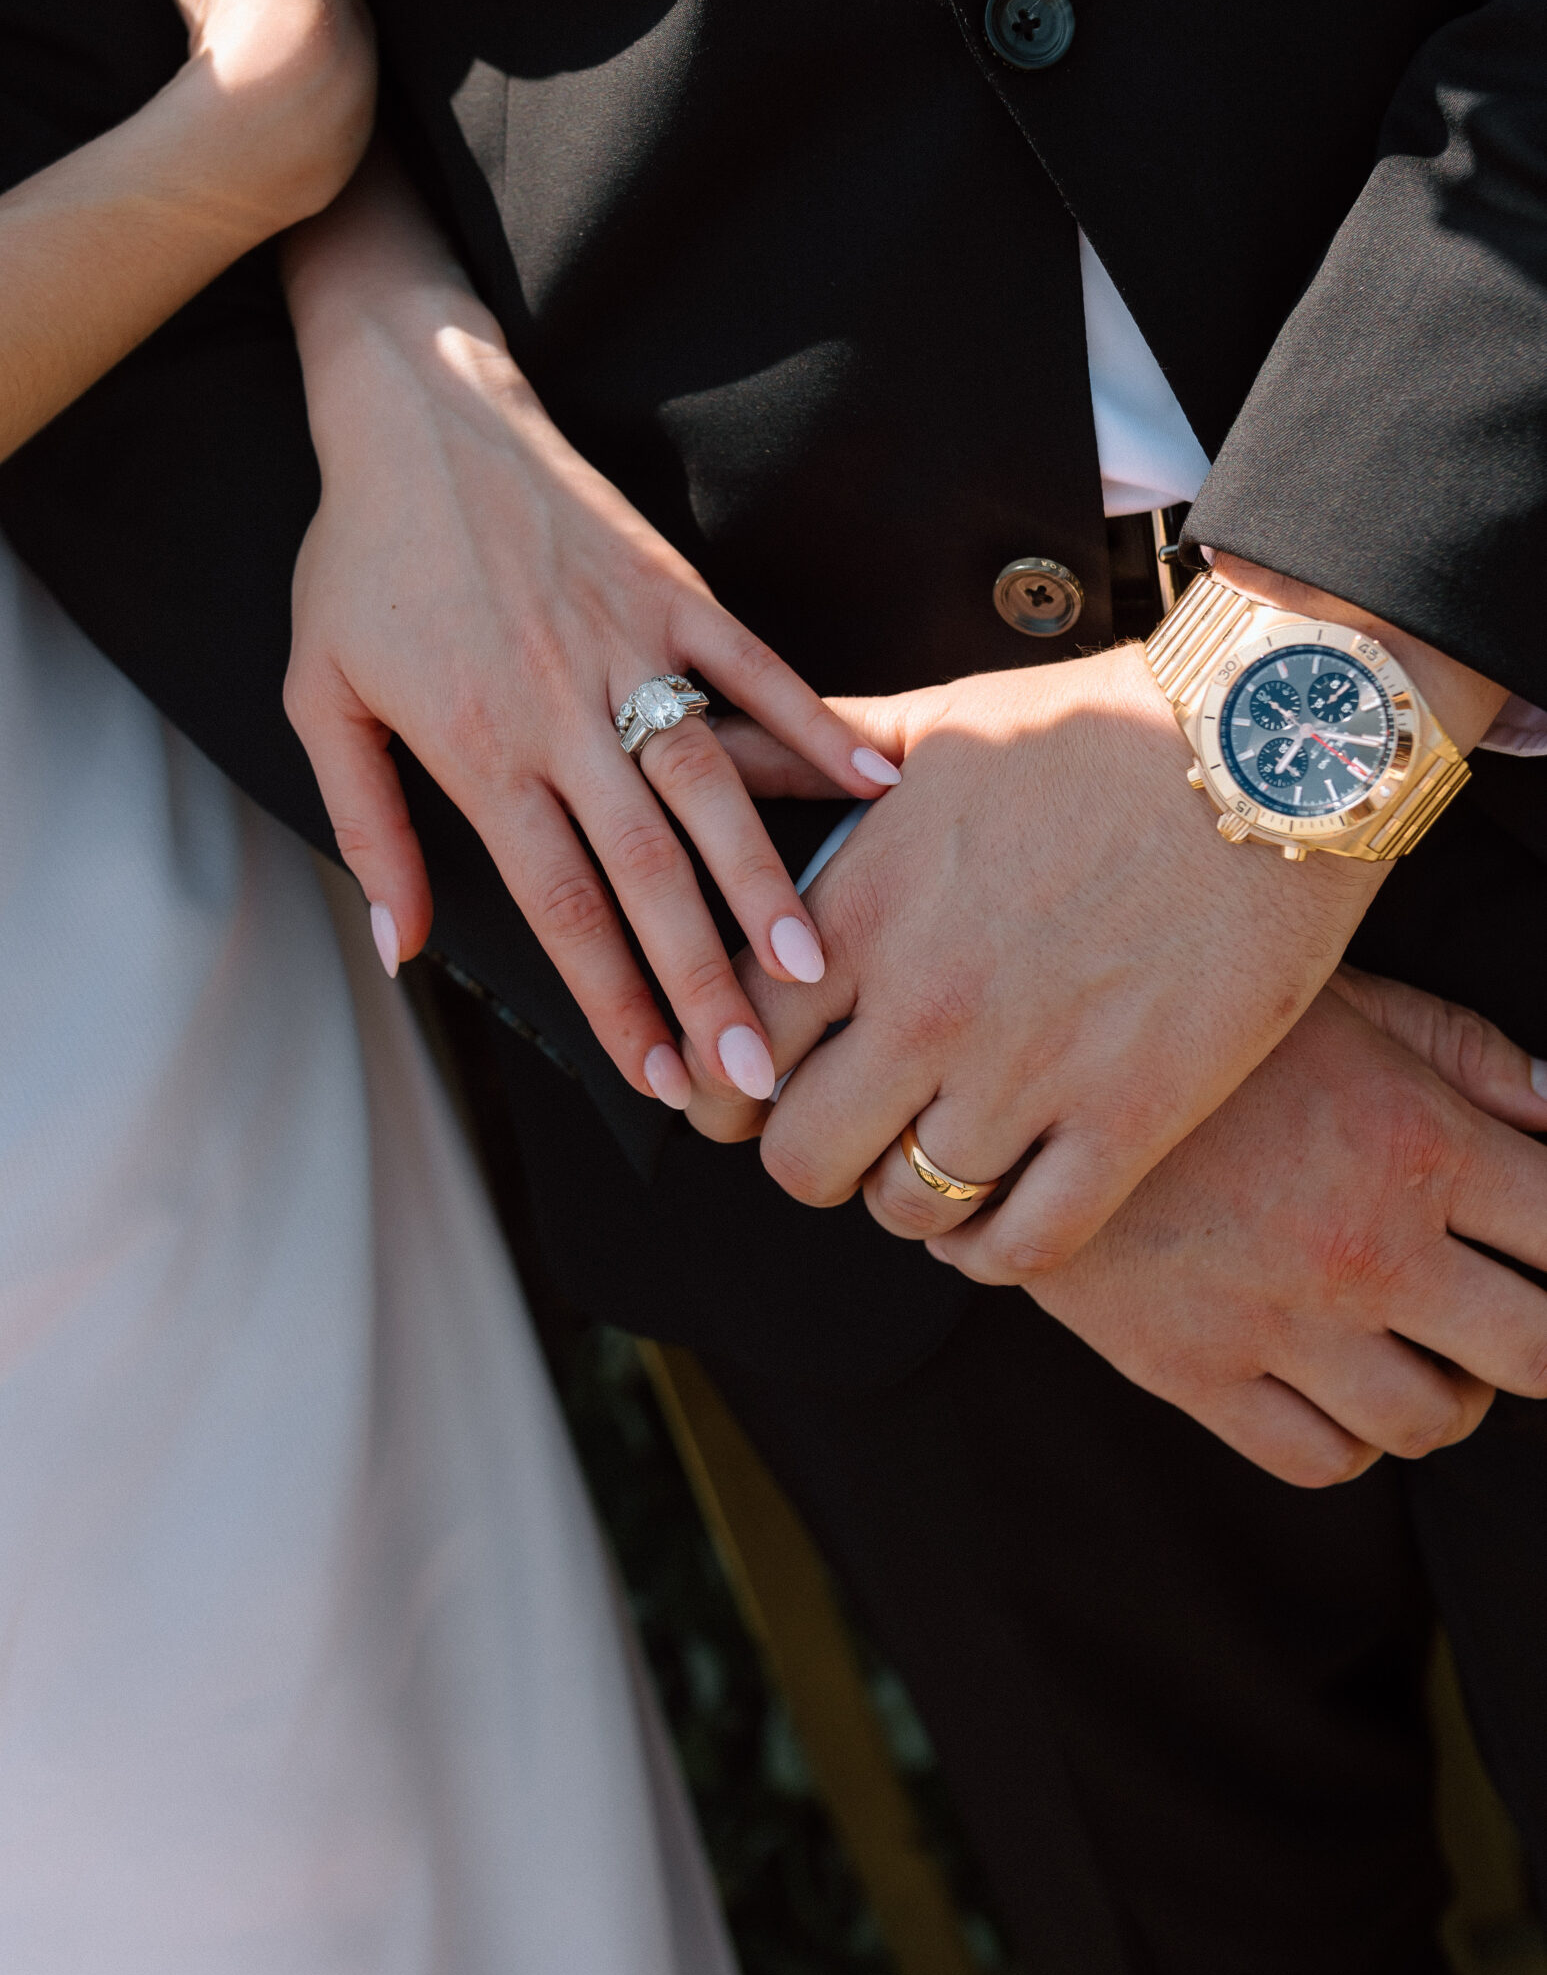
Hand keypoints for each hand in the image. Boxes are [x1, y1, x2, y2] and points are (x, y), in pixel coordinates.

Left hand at [280, 150, 894, 1106]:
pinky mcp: (672, 590)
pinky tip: (869, 787)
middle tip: (749, 1071)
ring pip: (709, 785)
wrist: (417, 411)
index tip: (654, 1076)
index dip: (611, 999)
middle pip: (643, 871)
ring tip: (813, 963)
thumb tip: (401, 947)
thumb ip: (366, 828)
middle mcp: (561, 710)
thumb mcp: (318, 698)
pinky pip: (755, 670)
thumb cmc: (360, 560)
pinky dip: (811, 728)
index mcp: (477, 748)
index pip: (557, 903)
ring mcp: (628, 647)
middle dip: (700, 980)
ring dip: (761, 879)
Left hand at [685, 565, 1505, 1278]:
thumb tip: (701, 730)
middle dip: (811, 1154)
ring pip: (906, 1209)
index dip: (723, 1084)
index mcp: (863, 910)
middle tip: (849, 1129)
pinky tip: (999, 1211)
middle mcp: (926, 1004)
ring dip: (909, 1197)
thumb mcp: (931, 726)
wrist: (1272, 746)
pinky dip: (996, 1249)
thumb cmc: (1099, 725)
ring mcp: (1028, 1072)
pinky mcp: (1130, 1119)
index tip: (750, 1085)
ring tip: (934, 1157)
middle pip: (799, 1158)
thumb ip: (803, 751)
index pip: (732, 1046)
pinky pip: (1026, 1245)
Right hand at [967, 971, 1546, 1486]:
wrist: (1007, 1059)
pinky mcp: (1194, 1371)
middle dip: (1543, 1339)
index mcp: (1415, 1142)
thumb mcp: (1337, 998)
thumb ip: (1465, 1055)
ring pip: (1433, 1420)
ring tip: (1422, 1343)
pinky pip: (1323, 1459)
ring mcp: (1279, 1322)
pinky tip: (1339, 1382)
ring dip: (1451, 1391)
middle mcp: (1365, 1246)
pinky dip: (1356, 1438)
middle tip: (1507, 1308)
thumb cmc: (1186, 1013)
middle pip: (1534, 1354)